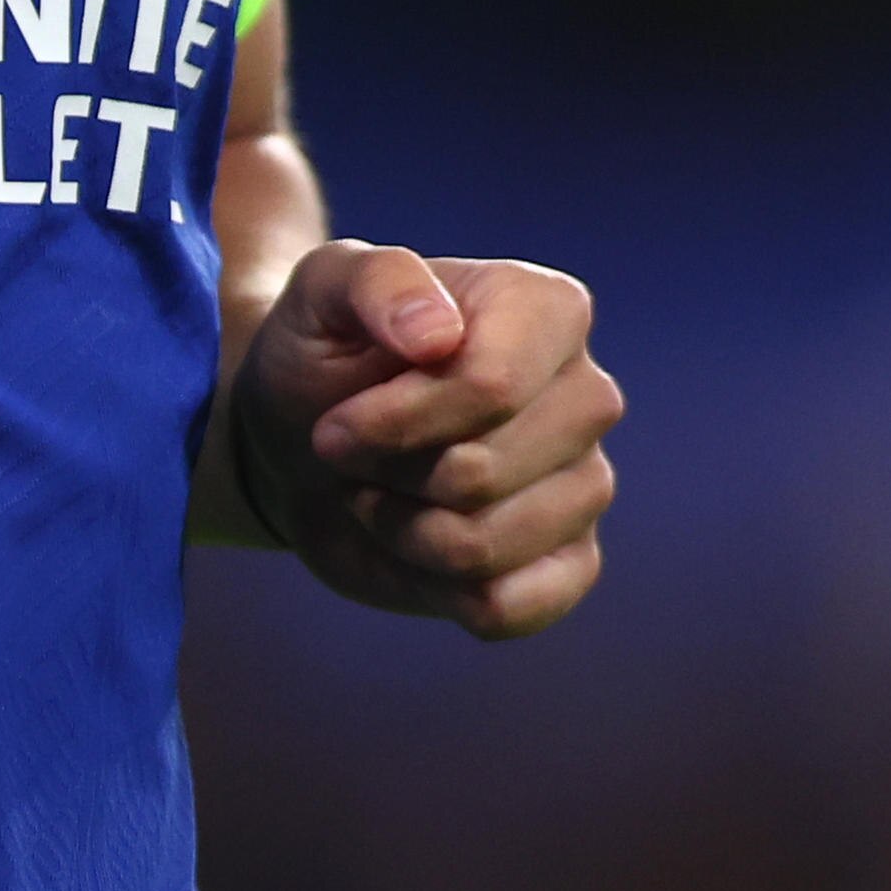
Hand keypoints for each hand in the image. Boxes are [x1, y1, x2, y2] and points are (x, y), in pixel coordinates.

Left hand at [225, 244, 615, 639]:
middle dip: (390, 476)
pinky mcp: (570, 562)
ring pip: (488, 547)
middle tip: (358, 455)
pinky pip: (515, 607)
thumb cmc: (322, 356)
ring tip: (384, 493)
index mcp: (547, 309)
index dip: (394, 421)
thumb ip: (377, 283)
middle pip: (482, 474)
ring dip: (402, 532)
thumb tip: (438, 333)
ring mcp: (587, 483)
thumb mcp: (321, 292)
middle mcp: (586, 395)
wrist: (304, 445)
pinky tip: (417, 548)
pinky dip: (438, 590)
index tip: (336, 423)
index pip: (490, 387)